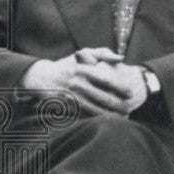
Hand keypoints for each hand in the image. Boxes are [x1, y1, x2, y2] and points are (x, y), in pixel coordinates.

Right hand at [20, 49, 140, 116]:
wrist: (43, 78)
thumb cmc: (69, 64)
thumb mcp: (85, 53)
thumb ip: (104, 53)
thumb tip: (121, 58)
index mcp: (83, 70)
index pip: (106, 80)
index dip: (121, 88)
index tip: (131, 93)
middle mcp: (77, 84)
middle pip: (103, 98)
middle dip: (119, 105)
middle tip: (129, 108)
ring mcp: (71, 97)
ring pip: (96, 111)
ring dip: (111, 116)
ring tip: (123, 117)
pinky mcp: (67, 108)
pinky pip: (86, 116)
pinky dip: (98, 120)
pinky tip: (109, 121)